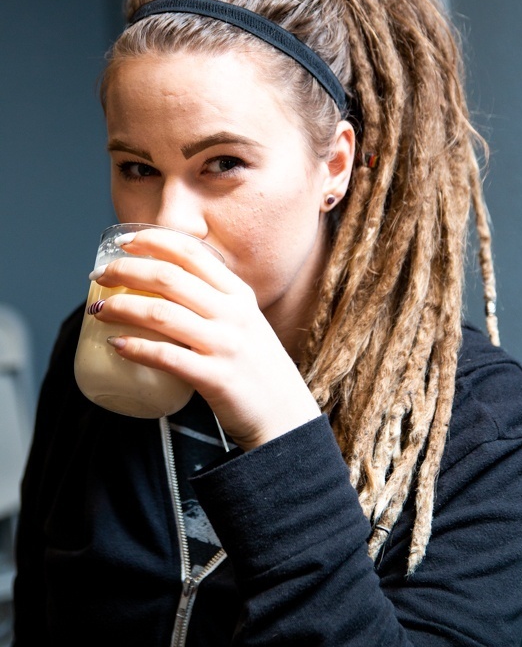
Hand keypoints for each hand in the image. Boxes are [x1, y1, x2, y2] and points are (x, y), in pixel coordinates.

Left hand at [90, 229, 320, 449]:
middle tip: (100, 275)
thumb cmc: (257, 368)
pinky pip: (166, 356)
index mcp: (239, 294)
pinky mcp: (215, 378)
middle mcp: (233, 313)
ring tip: (99, 309)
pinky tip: (116, 344)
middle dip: (126, 271)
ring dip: (121, 307)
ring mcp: (225, 345)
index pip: (192, 252)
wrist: (286, 416)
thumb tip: (164, 286)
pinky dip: (135, 348)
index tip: (125, 242)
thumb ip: (216, 302)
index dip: (153, 241)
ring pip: (161, 313)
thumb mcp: (246, 322)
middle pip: (169, 277)